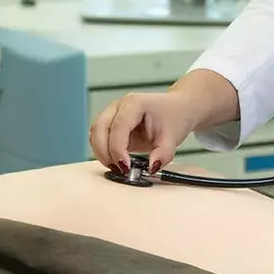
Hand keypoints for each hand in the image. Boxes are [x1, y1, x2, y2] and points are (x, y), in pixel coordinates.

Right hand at [88, 71, 237, 174]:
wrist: (178, 109)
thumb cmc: (174, 117)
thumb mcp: (173, 138)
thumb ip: (163, 154)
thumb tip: (151, 169)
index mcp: (134, 103)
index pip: (118, 127)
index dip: (118, 149)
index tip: (125, 167)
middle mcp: (119, 106)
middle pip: (99, 128)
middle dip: (105, 152)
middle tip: (119, 170)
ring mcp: (113, 113)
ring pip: (95, 132)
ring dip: (101, 152)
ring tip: (118, 168)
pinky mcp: (111, 123)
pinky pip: (99, 137)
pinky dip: (103, 151)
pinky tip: (116, 162)